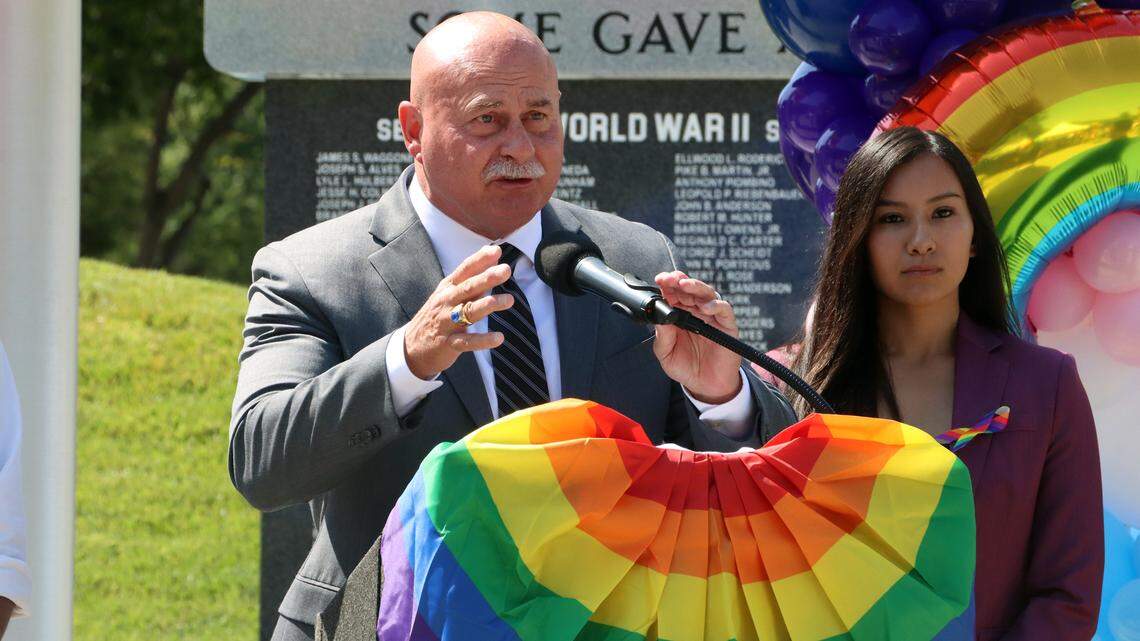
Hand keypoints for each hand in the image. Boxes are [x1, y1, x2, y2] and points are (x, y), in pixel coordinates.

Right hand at [404, 245, 513, 378]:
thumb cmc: (436, 316)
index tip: (496, 250)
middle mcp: (446, 302)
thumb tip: (491, 256)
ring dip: (489, 305)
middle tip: (506, 270)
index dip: (479, 260)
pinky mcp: (448, 344)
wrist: (411, 347)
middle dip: (487, 278)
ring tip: (509, 300)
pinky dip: (482, 340)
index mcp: (448, 289)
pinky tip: (499, 338)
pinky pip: (467, 342)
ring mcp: (446, 323)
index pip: (464, 270)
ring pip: (468, 312)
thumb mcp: (449, 294)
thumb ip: (472, 277)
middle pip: (467, 288)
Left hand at [652, 271, 742, 404]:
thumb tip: (659, 317)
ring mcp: (712, 316)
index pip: (673, 293)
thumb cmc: (686, 367)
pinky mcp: (727, 325)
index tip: (660, 280)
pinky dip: (715, 305)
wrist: (706, 386)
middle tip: (670, 279)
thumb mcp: (666, 354)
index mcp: (679, 314)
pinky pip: (724, 309)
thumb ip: (662, 336)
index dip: (667, 284)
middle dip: (679, 281)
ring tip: (685, 285)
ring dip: (695, 287)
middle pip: (689, 289)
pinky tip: (706, 307)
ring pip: (706, 293)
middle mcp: (696, 311)